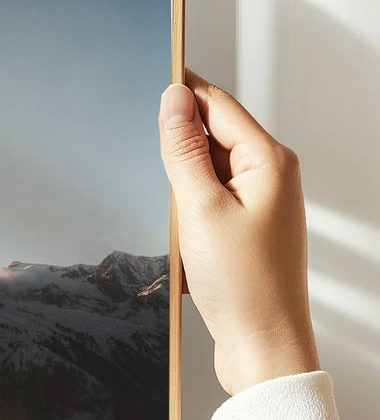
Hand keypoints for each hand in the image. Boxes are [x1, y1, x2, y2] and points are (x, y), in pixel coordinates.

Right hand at [158, 68, 319, 395]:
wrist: (263, 347)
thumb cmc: (243, 286)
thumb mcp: (200, 209)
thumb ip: (184, 150)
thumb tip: (174, 100)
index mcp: (270, 162)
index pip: (217, 105)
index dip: (181, 89)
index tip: (149, 72)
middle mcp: (271, 177)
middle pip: (212, 135)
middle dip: (176, 144)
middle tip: (148, 161)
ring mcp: (260, 204)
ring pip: (206, 171)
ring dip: (179, 184)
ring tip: (173, 218)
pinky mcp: (246, 229)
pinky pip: (208, 200)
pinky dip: (186, 210)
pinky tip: (178, 236)